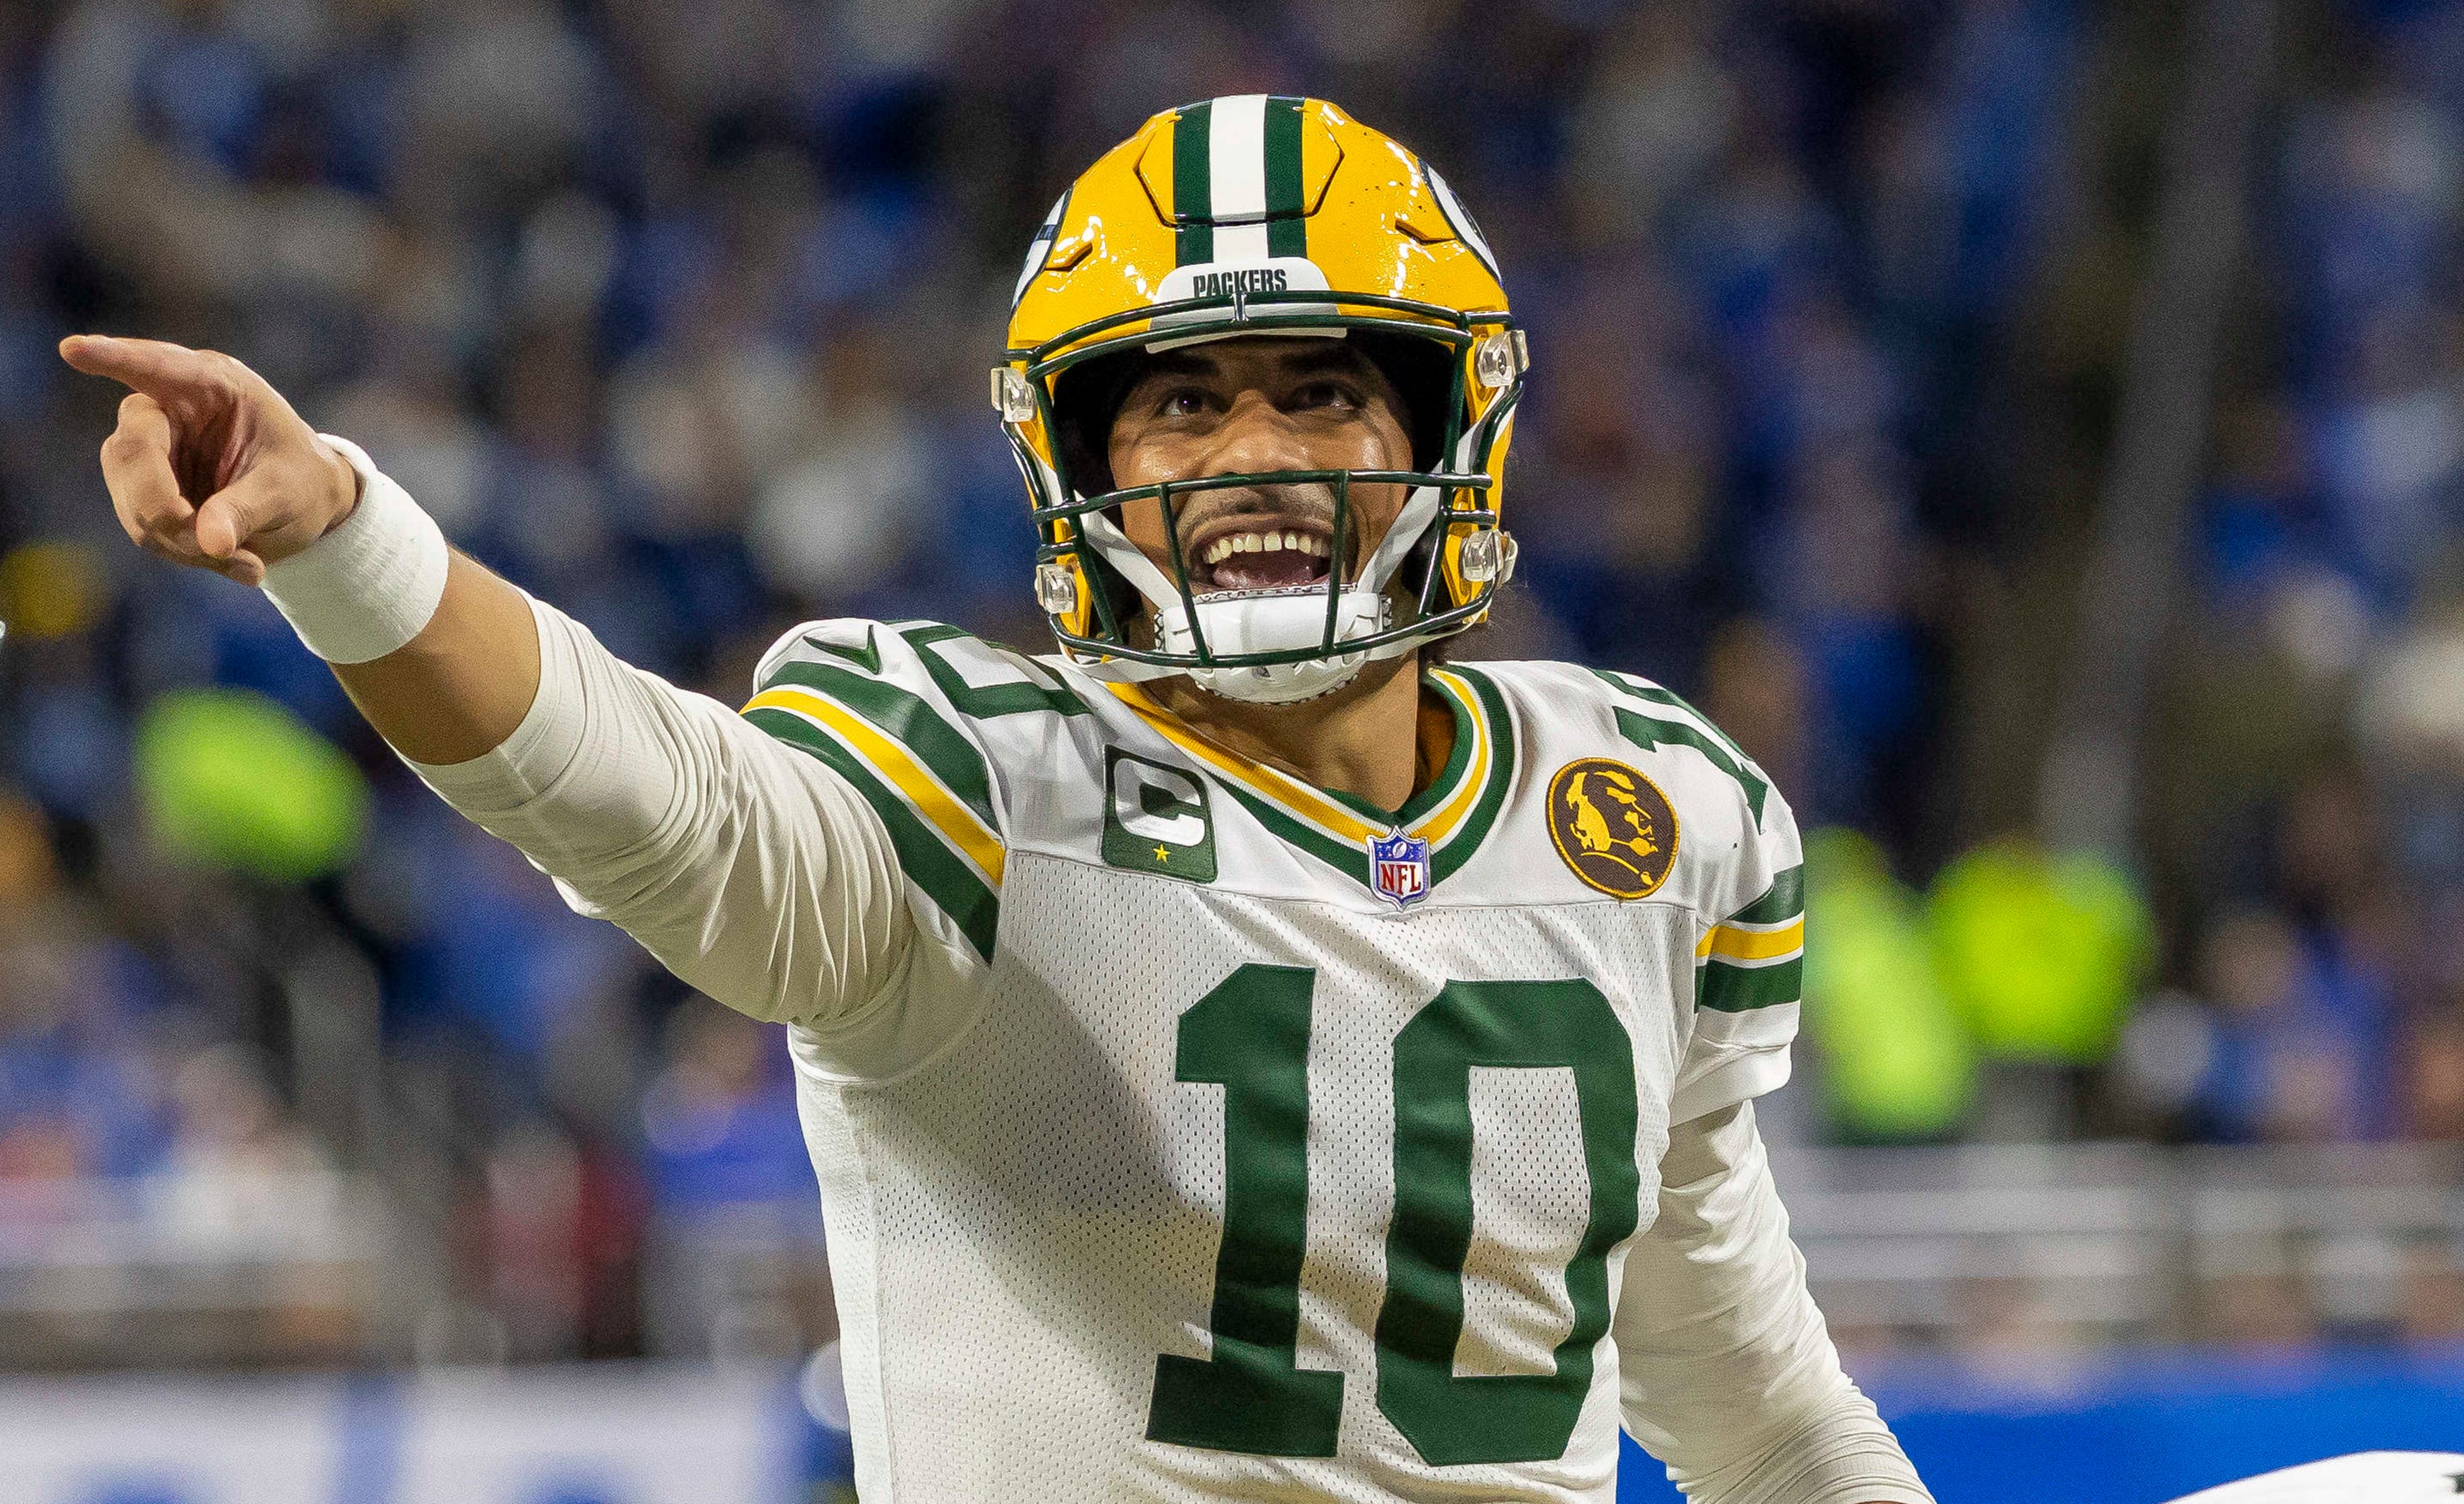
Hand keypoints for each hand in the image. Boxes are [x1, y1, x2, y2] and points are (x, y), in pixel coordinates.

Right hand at [58, 335, 360, 586]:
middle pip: (133, 452)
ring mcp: (146, 449)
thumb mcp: (291, 492)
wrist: (302, 506)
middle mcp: (166, 408)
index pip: (156, 366)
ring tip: (247, 562)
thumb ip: (248, 509)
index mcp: (211, 385)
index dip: (114, 357)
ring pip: (133, 500)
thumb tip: (210, 542)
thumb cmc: (301, 480)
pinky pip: (144, 527)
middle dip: (167, 510)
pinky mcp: (139, 488)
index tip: (73, 349)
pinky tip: (236, 562)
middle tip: (218, 549)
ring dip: (183, 542)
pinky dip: (186, 553)